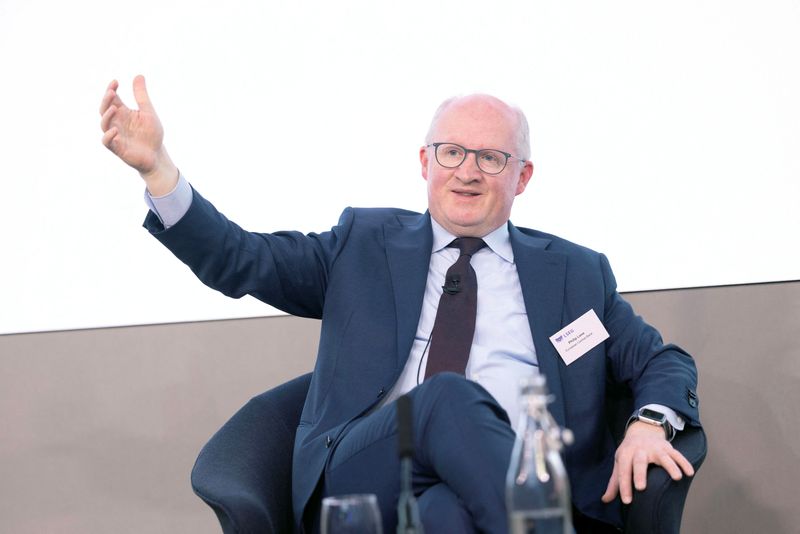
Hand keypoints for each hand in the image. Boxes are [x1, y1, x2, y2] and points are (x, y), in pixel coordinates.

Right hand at [99, 75, 177, 194]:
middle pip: (105, 109)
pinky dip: (109, 136)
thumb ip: (141, 96)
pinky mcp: (117, 147)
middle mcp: (116, 122)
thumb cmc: (151, 134)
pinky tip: (115, 130)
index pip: (112, 99)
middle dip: (106, 100)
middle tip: (111, 92)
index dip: (111, 90)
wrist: (156, 155)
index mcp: (123, 112)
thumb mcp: (148, 112)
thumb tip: (139, 75)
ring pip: (104, 124)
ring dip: (107, 116)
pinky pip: (107, 141)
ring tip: (114, 108)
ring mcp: (115, 135)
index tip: (116, 82)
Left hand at [601, 421, 693, 504]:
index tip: (626, 501)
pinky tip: (689, 473)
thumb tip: (605, 500)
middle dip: (639, 474)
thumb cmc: (630, 453)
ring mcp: (655, 448)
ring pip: (662, 456)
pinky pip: (677, 454)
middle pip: (639, 461)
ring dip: (670, 466)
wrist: (642, 431)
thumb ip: (615, 483)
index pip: (623, 471)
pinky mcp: (667, 447)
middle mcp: (640, 449)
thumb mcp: (620, 464)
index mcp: (625, 454)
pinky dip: (684, 463)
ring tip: (676, 478)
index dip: (624, 486)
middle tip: (641, 488)